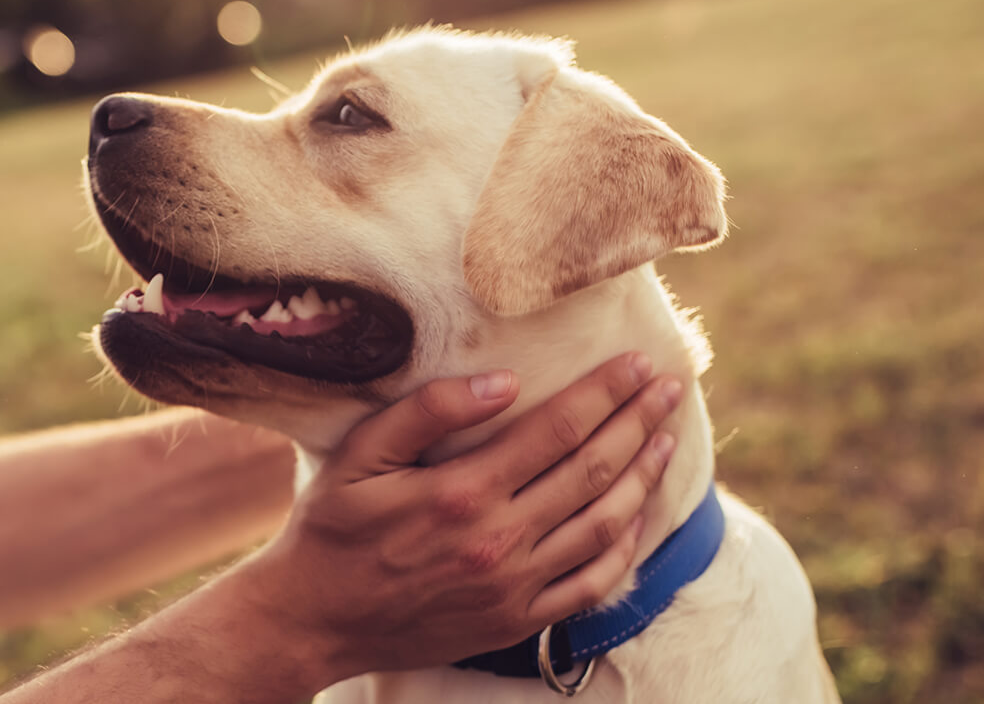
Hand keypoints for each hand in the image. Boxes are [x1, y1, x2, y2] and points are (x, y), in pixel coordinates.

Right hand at [229, 352, 682, 686]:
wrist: (313, 620)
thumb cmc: (330, 529)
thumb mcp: (359, 456)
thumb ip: (426, 412)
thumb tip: (503, 381)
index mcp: (461, 492)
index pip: (557, 430)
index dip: (605, 392)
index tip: (639, 363)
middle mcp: (498, 540)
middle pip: (592, 471)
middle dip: (638, 423)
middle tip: (670, 388)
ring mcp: (513, 586)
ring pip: (603, 524)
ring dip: (643, 477)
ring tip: (665, 439)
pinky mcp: (516, 621)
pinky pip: (591, 584)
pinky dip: (625, 547)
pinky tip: (637, 515)